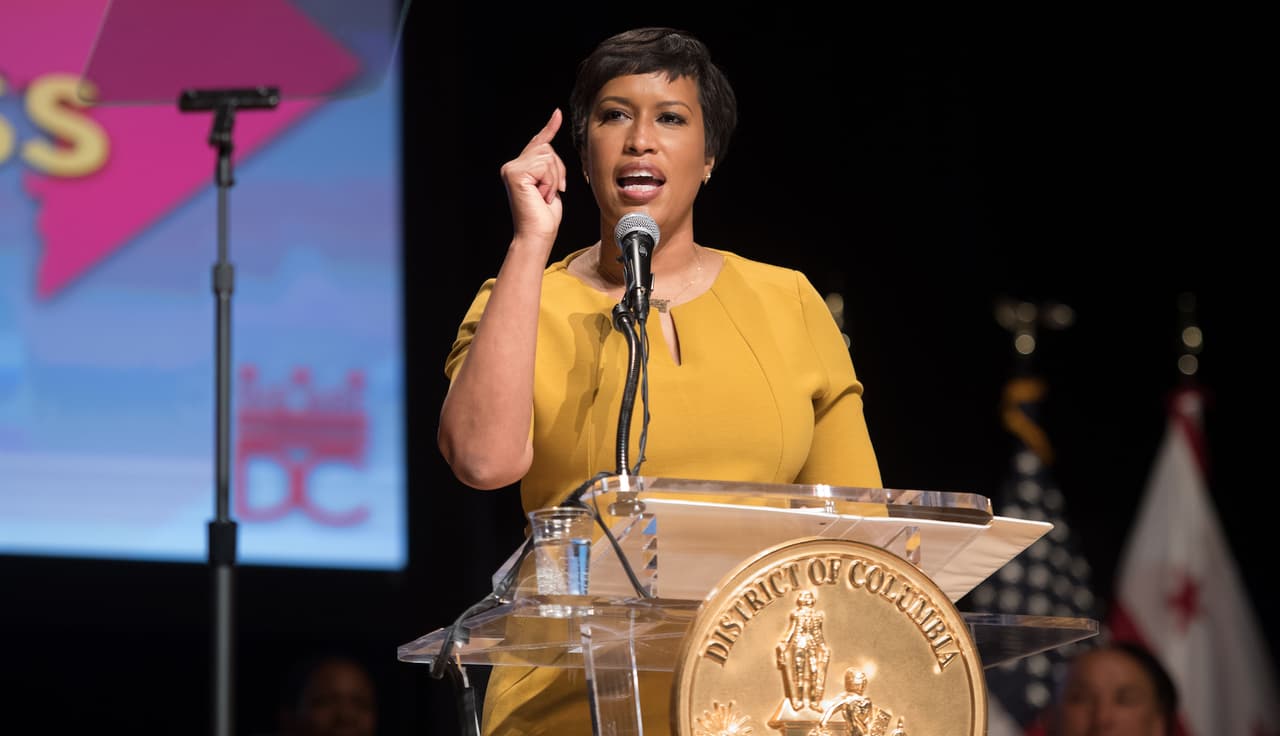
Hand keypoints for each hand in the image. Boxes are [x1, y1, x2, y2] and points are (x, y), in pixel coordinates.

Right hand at [500, 108, 566, 246]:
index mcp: (520, 167)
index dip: (550, 128)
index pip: (538, 143)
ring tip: (544, 196)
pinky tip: (541, 195)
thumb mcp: (551, 185)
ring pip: (547, 155)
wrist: (537, 235)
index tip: (557, 114)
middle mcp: (512, 165)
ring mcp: (511, 168)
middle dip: (558, 170)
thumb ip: (549, 166)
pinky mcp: (515, 172)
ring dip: (554, 178)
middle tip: (551, 193)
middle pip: (547, 148)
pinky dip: (549, 181)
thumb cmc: (544, 216)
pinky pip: (544, 165)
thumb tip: (551, 148)